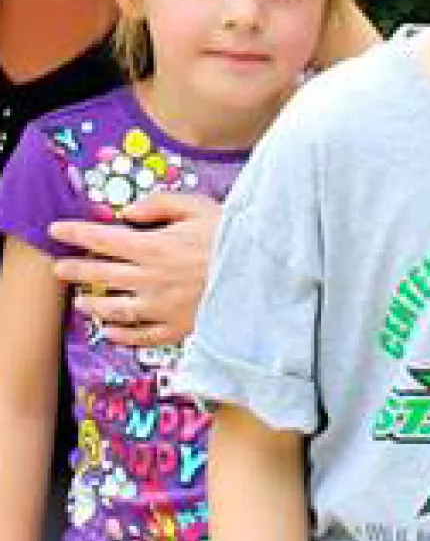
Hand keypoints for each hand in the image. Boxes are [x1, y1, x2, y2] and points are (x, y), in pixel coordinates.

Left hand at [49, 192, 219, 345]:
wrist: (261, 274)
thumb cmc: (232, 236)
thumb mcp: (198, 206)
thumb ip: (160, 204)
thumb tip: (127, 212)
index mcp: (152, 247)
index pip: (102, 239)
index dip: (75, 234)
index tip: (56, 230)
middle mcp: (150, 279)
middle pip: (101, 275)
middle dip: (75, 270)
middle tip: (59, 268)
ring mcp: (161, 307)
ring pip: (115, 309)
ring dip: (93, 304)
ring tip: (80, 302)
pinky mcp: (176, 328)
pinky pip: (142, 336)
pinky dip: (123, 335)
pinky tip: (111, 332)